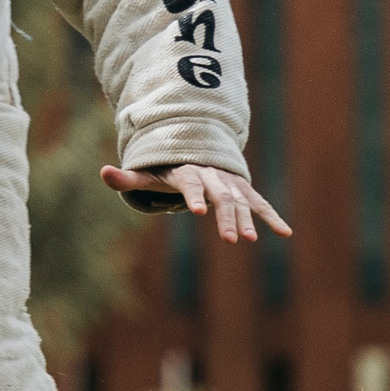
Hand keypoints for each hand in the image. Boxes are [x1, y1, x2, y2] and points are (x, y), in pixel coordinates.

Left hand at [99, 162, 292, 244]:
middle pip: (221, 196)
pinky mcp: (244, 190)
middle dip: (226, 216)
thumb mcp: (146, 174)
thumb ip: (126, 179)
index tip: (198, 211)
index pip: (191, 184)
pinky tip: (286, 233)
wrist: (196, 150)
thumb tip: (103, 172)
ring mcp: (230, 182)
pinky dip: (272, 217)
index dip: (195, 196)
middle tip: (230, 240)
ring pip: (241, 201)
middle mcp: (212, 175)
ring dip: (248, 219)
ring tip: (251, 239)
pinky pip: (259, 204)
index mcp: (188, 171)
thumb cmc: (167, 170)